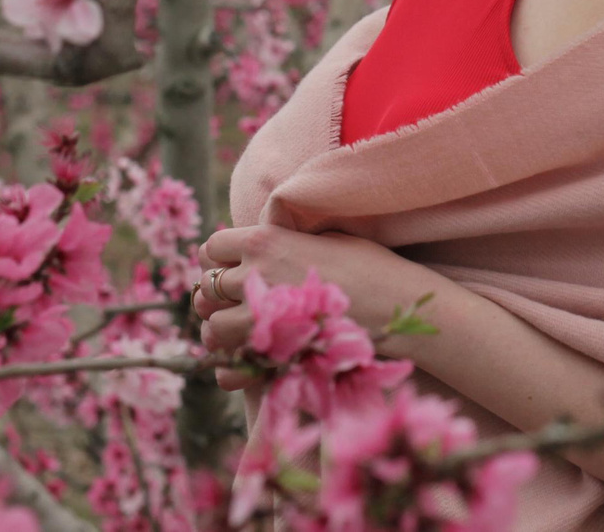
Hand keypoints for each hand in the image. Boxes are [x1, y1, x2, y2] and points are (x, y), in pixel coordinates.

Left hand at [191, 223, 424, 390]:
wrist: (397, 302)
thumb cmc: (368, 263)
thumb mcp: (322, 235)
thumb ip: (283, 239)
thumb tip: (259, 244)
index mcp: (265, 240)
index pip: (212, 247)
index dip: (218, 259)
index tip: (231, 267)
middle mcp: (254, 275)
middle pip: (206, 288)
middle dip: (216, 298)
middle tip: (236, 304)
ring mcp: (260, 317)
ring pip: (211, 328)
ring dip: (221, 332)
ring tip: (243, 332)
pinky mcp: (272, 353)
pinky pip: (229, 366)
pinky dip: (230, 368)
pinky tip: (243, 364)